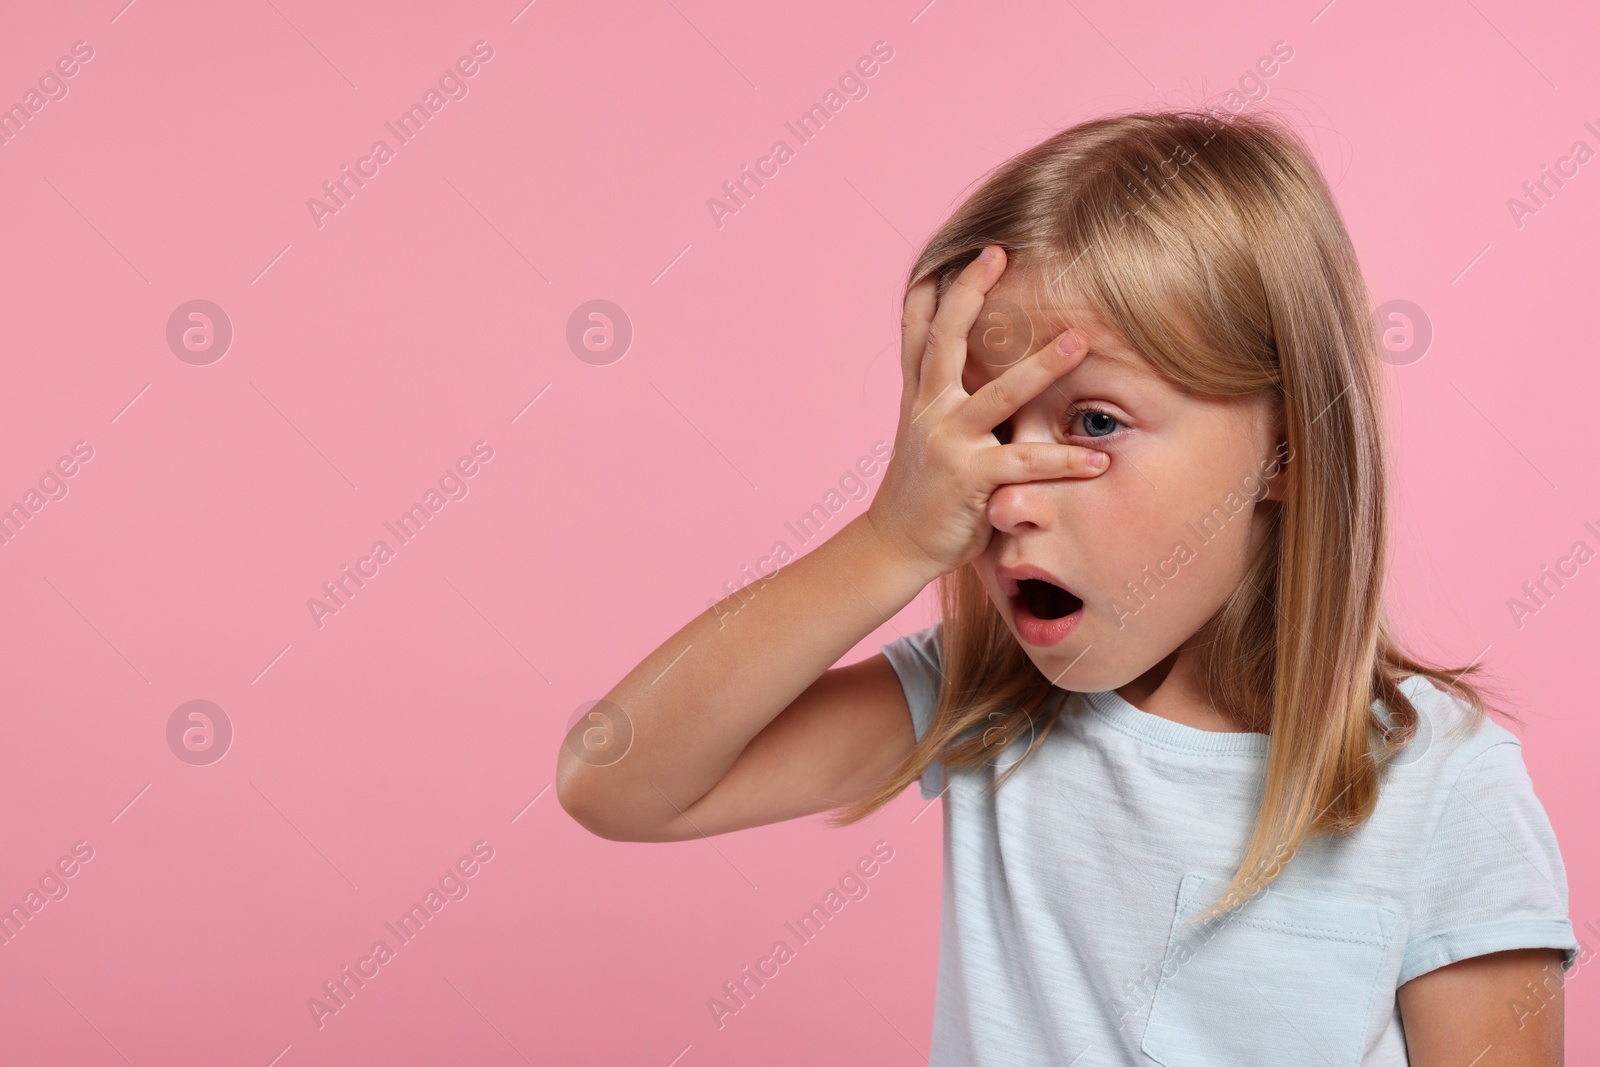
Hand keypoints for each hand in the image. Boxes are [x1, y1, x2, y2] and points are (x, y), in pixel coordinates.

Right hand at [865, 245, 1107, 580]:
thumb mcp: (922, 429)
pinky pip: (1024, 464)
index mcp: (920, 393)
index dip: (941, 285)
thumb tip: (969, 359)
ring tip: (1081, 340)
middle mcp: (928, 408)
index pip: (920, 327)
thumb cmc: (922, 488)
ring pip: (998, 394)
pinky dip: (1063, 462)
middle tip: (1000, 253)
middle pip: (946, 337)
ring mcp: (947, 441)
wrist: (893, 544)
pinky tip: (1096, 458)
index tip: (973, 247)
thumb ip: (942, 393)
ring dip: (1042, 366)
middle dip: (972, 292)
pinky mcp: (968, 479)